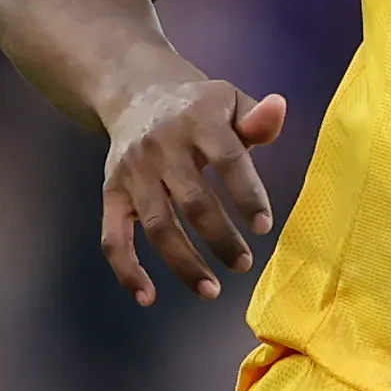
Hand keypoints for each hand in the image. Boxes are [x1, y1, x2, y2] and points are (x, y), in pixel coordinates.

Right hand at [97, 73, 288, 302]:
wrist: (136, 93)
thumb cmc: (197, 107)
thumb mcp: (230, 101)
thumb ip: (257, 118)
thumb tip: (278, 110)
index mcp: (198, 119)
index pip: (227, 159)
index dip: (247, 194)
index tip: (264, 227)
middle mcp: (162, 146)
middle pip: (193, 200)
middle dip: (220, 238)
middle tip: (243, 264)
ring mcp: (133, 172)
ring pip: (158, 225)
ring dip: (184, 263)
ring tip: (211, 290)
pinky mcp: (112, 192)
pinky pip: (113, 236)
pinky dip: (126, 270)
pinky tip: (147, 296)